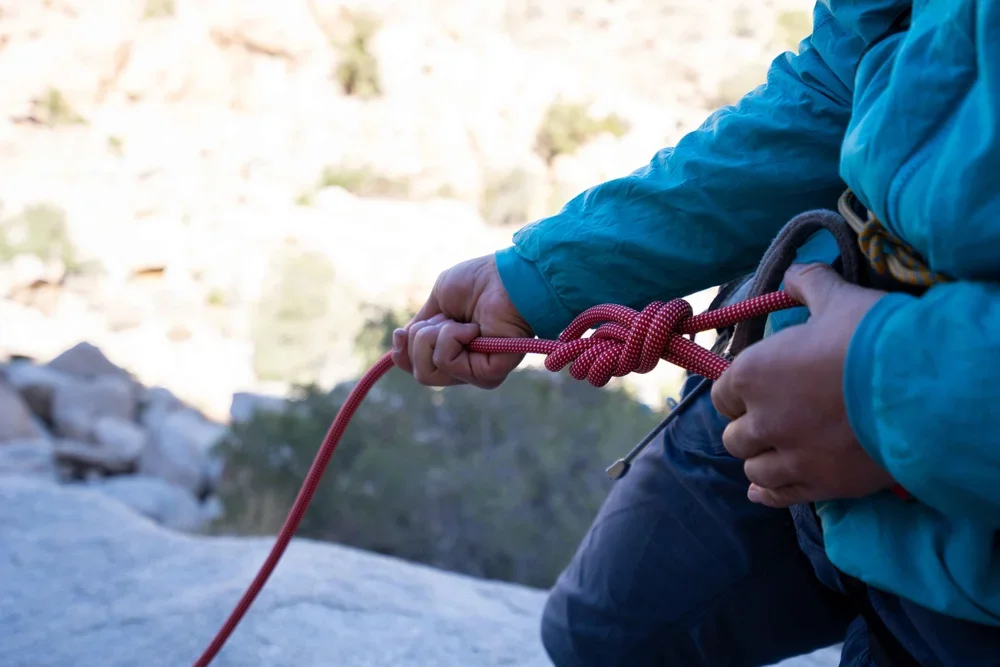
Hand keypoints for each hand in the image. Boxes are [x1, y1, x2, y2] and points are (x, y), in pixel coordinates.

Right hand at [391, 254, 532, 388]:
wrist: (505, 277)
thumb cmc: (478, 283)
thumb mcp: (437, 302)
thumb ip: (419, 328)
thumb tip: (401, 342)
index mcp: (452, 351)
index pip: (417, 368)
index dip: (402, 354)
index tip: (400, 333)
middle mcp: (464, 367)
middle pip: (421, 373)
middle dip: (421, 340)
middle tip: (446, 319)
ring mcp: (476, 374)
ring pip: (428, 371)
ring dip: (436, 336)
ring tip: (462, 322)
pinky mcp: (487, 375)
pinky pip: (446, 362)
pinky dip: (451, 338)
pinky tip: (474, 328)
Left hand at [711, 263, 895, 507]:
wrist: (918, 389)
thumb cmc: (871, 338)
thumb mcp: (838, 299)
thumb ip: (809, 284)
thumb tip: (796, 274)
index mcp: (753, 374)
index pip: (724, 394)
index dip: (739, 392)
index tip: (759, 389)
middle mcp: (762, 420)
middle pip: (736, 436)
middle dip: (750, 428)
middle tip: (775, 420)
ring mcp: (790, 457)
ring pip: (754, 469)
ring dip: (761, 460)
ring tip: (776, 452)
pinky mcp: (820, 484)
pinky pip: (778, 496)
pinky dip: (768, 493)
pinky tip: (764, 489)